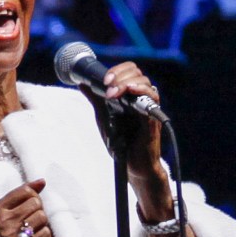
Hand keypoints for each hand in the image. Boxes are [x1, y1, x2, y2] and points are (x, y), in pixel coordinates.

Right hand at [0, 178, 52, 236]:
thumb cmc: (10, 232)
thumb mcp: (10, 211)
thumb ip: (24, 194)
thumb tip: (42, 181)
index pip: (26, 191)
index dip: (34, 196)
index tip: (30, 205)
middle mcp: (2, 223)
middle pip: (36, 203)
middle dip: (39, 210)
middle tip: (33, 219)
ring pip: (42, 217)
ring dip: (42, 224)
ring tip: (34, 230)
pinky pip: (46, 233)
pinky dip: (45, 236)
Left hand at [79, 61, 162, 178]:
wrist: (132, 166)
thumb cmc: (121, 142)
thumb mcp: (103, 116)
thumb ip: (95, 99)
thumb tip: (82, 83)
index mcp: (131, 95)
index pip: (130, 71)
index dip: (118, 70)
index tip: (104, 80)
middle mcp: (142, 99)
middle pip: (137, 73)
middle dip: (120, 75)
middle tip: (107, 86)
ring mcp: (149, 109)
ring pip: (145, 83)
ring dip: (127, 82)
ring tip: (113, 93)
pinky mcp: (153, 119)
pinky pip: (152, 100)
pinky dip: (142, 91)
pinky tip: (130, 91)